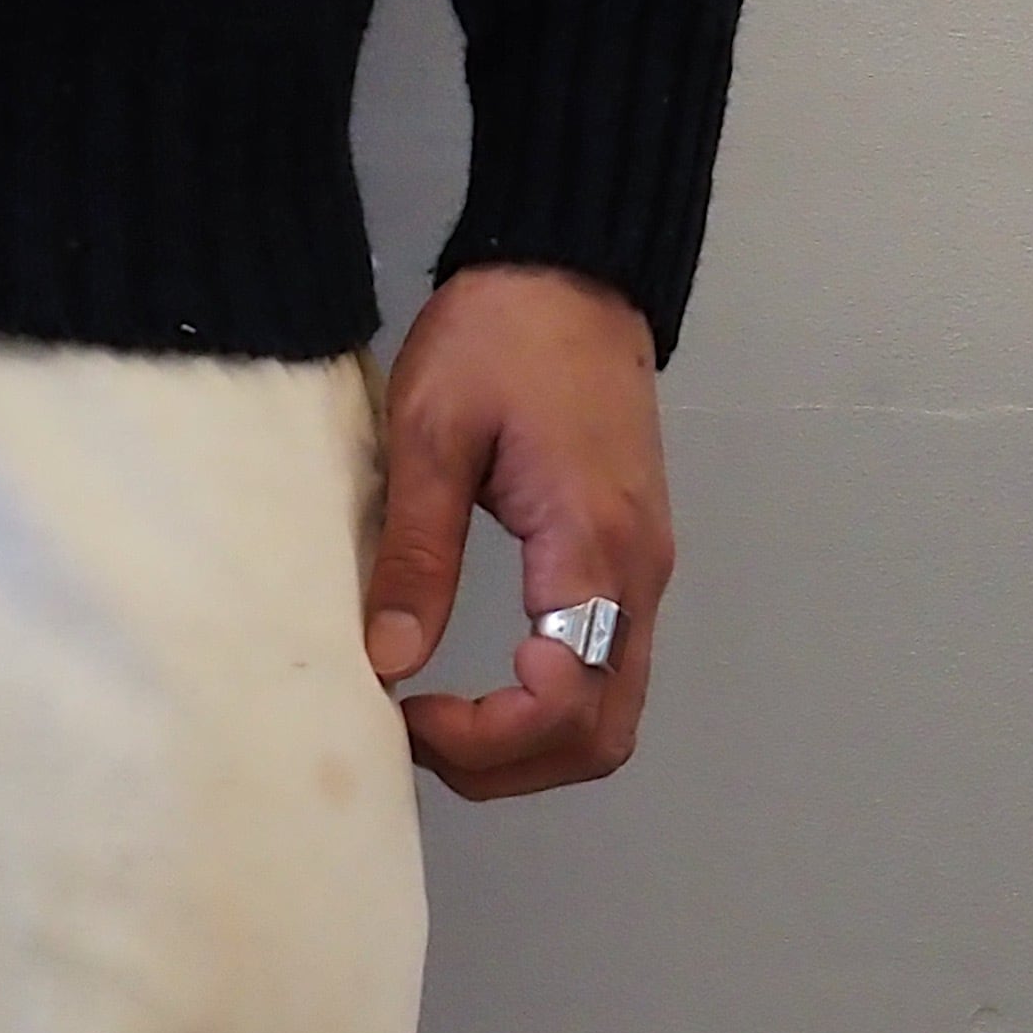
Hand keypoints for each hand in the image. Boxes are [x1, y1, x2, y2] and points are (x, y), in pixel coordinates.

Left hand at [361, 264, 674, 803]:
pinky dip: (547, 710)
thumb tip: (389, 662)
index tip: (410, 715)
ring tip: (442, 721)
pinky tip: (480, 688)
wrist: (571, 268)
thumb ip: (415, 553)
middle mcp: (636, 575)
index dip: (488, 739)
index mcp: (591, 544)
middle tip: (421, 737)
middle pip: (600, 733)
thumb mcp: (433, 432)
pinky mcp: (629, 564)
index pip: (565, 701)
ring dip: (529, 746)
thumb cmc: (502, 334)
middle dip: (508, 764)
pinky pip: (605, 673)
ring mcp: (643, 573)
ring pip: (609, 715)